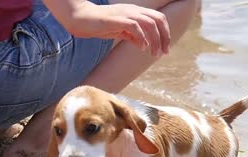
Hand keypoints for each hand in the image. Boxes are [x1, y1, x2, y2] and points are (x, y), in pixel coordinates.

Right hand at [45, 0, 170, 56]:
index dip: (165, 33)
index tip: (165, 49)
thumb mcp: (120, 31)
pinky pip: (135, 26)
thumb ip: (132, 36)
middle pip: (158, 19)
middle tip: (163, 53)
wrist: (81, 18)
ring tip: (154, 53)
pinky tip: (142, 48)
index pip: (159, 18)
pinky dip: (142, 38)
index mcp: (136, 12)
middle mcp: (134, 10)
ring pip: (150, 23)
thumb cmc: (99, 25)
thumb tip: (144, 45)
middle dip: (165, 37)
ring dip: (155, 40)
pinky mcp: (118, 19)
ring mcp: (126, 13)